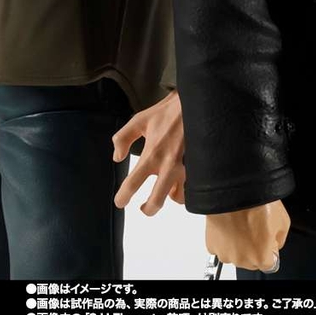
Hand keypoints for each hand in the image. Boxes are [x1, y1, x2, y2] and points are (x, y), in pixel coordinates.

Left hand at [112, 90, 185, 215]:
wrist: (195, 104)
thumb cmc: (166, 113)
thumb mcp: (139, 120)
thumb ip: (123, 138)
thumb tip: (117, 157)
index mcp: (152, 154)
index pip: (132, 183)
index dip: (123, 197)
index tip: (120, 201)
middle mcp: (168, 165)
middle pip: (156, 201)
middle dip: (148, 209)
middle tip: (143, 207)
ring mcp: (186, 168)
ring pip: (177, 197)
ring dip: (169, 197)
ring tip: (164, 192)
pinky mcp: (198, 167)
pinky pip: (191, 187)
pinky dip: (185, 189)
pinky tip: (179, 184)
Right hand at [206, 200, 290, 270]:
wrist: (234, 190)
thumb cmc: (256, 202)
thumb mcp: (283, 221)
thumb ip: (280, 239)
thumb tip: (274, 243)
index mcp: (261, 257)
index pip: (269, 263)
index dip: (270, 248)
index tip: (267, 238)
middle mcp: (242, 259)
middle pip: (252, 260)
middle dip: (254, 246)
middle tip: (253, 225)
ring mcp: (225, 253)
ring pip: (236, 254)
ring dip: (238, 243)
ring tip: (241, 223)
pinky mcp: (212, 245)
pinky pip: (221, 247)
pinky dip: (224, 239)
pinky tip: (230, 225)